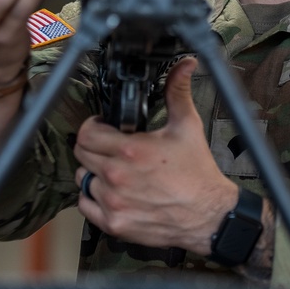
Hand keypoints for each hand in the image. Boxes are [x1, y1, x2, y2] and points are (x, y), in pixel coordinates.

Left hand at [73, 57, 238, 254]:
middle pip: (81, 154)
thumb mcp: (188, 126)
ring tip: (113, 170)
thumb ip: (178, 92)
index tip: (103, 127)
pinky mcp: (114, 223)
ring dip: (93, 172)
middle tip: (109, 147)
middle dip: (93, 146)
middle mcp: (117, 176)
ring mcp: (113, 201)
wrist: (208, 214)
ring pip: (83, 179)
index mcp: (131, 150)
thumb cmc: (197, 173)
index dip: (93, 126)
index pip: (87, 133)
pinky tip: (112, 192)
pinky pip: (86, 206)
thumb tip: (184, 65)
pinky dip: (94, 198)